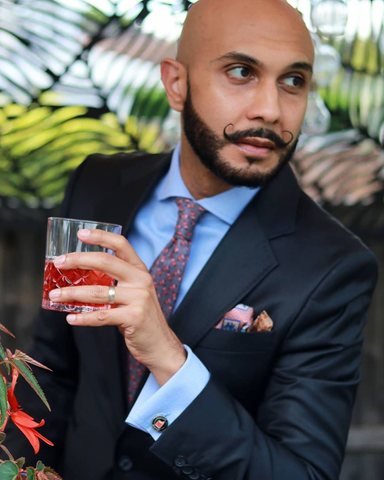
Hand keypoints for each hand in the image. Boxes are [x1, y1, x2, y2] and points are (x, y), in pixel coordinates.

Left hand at [48, 229, 186, 386]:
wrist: (160, 344)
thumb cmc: (142, 318)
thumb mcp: (135, 293)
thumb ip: (116, 282)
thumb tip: (82, 278)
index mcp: (140, 270)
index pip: (121, 245)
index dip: (101, 236)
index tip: (81, 234)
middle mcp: (141, 280)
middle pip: (105, 262)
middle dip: (78, 260)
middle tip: (59, 263)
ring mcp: (139, 298)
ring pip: (98, 292)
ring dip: (72, 293)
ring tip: (55, 295)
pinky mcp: (134, 317)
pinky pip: (101, 316)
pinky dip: (83, 318)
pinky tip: (71, 318)